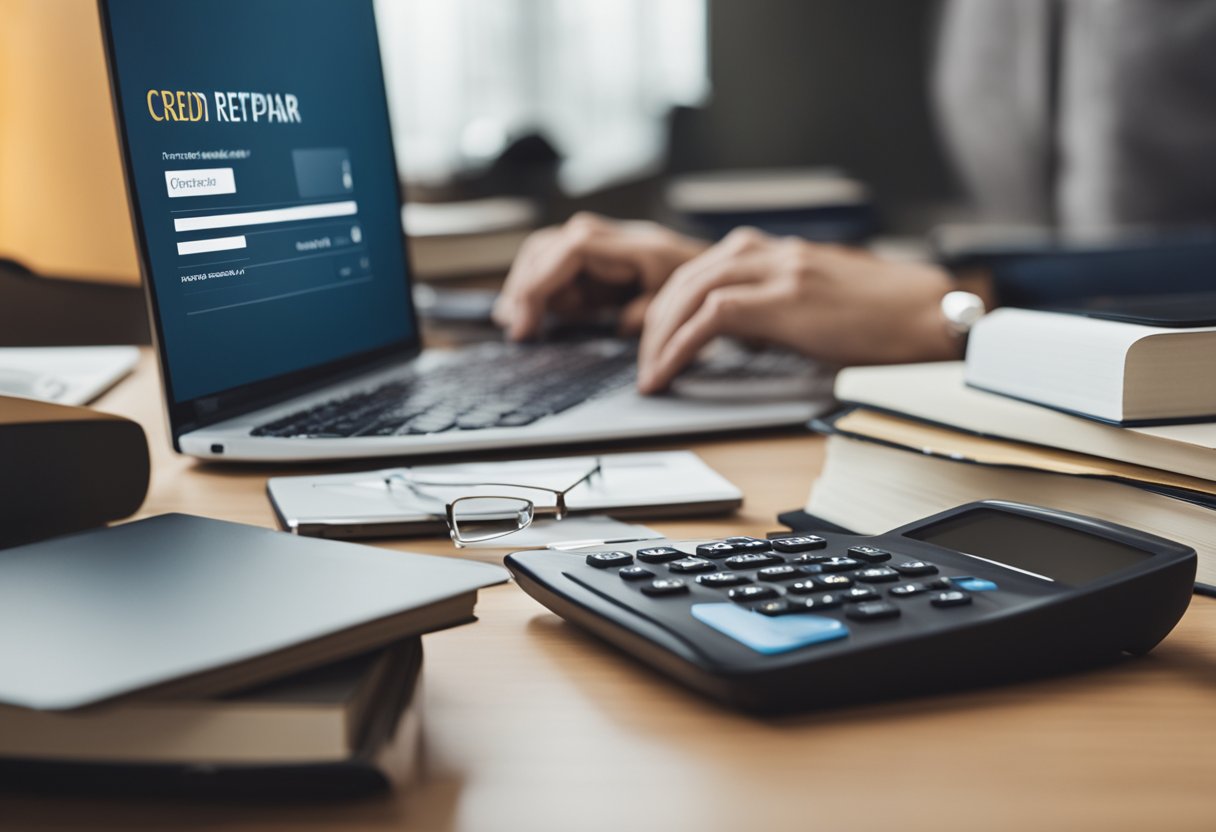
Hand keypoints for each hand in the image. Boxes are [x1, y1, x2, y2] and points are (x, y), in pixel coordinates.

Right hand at [493, 212, 708, 340]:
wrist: (721, 275)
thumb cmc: (706, 292)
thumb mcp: (684, 308)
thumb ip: (651, 314)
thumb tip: (620, 324)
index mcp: (638, 246)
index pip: (573, 250)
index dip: (542, 283)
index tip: (527, 323)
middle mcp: (614, 240)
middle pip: (547, 248)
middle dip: (524, 287)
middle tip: (516, 329)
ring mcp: (604, 249)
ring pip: (545, 256)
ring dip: (528, 290)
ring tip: (521, 326)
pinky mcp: (599, 263)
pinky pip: (558, 271)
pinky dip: (543, 294)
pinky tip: (536, 320)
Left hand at [637, 228, 961, 392]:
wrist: (934, 314)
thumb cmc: (886, 318)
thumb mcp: (818, 306)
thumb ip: (776, 311)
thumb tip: (740, 337)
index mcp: (779, 252)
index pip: (702, 268)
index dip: (669, 303)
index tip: (653, 335)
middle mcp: (773, 252)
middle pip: (687, 276)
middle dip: (654, 320)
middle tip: (642, 358)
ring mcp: (780, 270)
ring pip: (691, 290)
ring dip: (661, 335)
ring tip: (650, 371)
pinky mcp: (786, 298)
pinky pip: (712, 316)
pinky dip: (681, 345)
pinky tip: (669, 370)